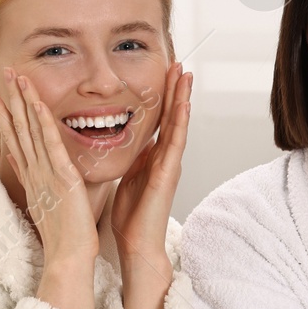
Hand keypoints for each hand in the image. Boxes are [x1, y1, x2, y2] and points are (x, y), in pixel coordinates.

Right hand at [0, 69, 97, 308]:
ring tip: (15, 76)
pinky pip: (51, 144)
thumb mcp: (50, 201)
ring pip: (30, 130)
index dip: (3, 115)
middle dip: (7, 100)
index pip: (14, 139)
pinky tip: (37, 104)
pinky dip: (43, 123)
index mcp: (32, 176)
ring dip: (23, 102)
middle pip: (17, 129)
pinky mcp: (61, 177)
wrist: (69, 257)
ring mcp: (45, 173)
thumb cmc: (65, 234)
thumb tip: (31, 164)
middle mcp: (34, 171)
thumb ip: (42, 181)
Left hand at [111, 61, 190, 308]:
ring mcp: (170, 164)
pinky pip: (176, 140)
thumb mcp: (126, 177)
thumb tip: (122, 141)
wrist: (138, 245)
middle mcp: (164, 157)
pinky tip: (183, 103)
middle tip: (179, 63)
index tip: (164, 73)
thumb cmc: (130, 216)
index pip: (160, 120)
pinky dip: (180, 120)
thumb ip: (130, 158)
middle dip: (176, 89)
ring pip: (178, 123)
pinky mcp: (169, 172)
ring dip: (183, 97)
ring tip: (185, 73)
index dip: (163, 97)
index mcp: (152, 157)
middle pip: (172, 116)